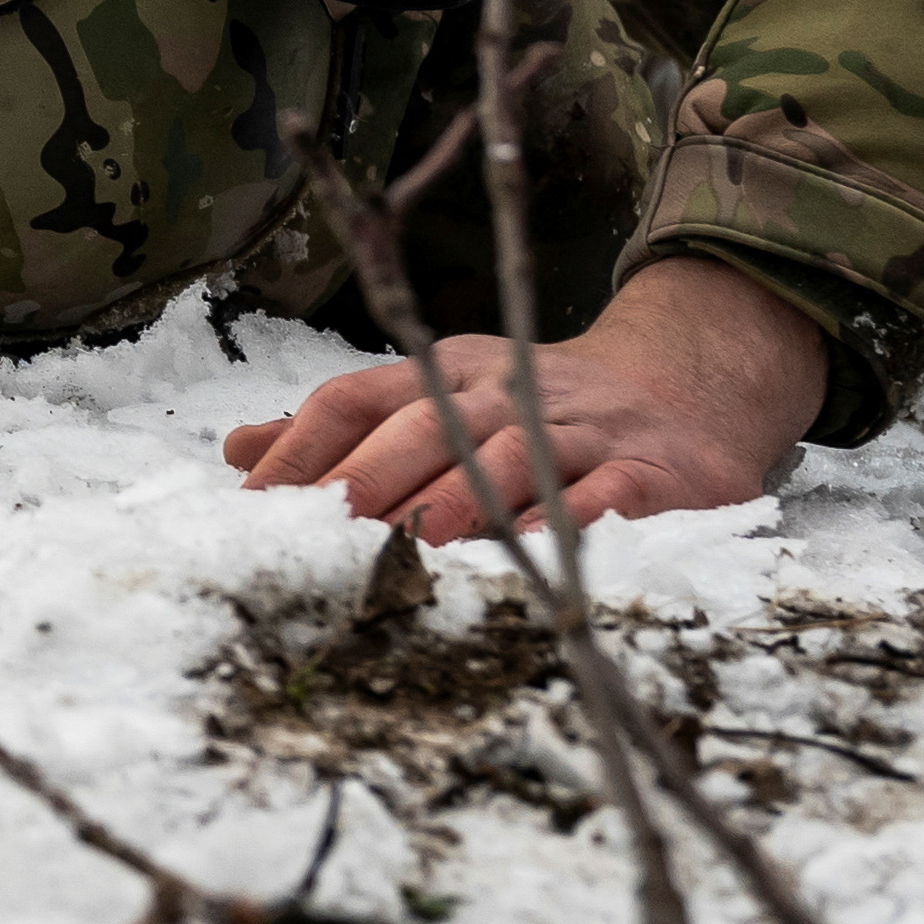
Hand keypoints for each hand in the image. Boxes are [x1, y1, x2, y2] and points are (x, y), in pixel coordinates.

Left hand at [218, 256, 827, 541]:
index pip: (362, 396)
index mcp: (448, 373)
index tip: (254, 500)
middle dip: (377, 470)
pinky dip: (573, 519)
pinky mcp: (654, 473)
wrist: (687, 391)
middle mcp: (509, 393)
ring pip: (516, 457)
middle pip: (433, 422)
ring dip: (466, 497)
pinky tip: (537, 550)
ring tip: (420, 540)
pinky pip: (610, 495)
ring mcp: (583, 431)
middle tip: (333, 520)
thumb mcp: (441, 398)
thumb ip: (342, 430)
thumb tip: (235, 450)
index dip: (307, 445)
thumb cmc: (535, 410)